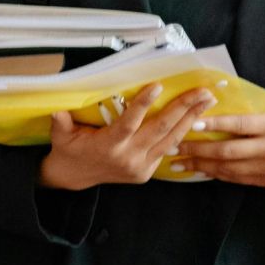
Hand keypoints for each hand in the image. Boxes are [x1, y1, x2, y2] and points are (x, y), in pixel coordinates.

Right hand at [37, 83, 214, 190]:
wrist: (73, 178)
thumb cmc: (68, 151)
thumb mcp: (60, 136)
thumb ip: (61, 123)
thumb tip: (58, 110)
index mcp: (108, 146)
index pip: (129, 123)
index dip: (143, 104)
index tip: (158, 86)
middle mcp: (128, 157)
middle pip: (160, 129)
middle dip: (183, 108)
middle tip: (202, 92)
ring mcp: (140, 166)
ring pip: (171, 140)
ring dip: (190, 119)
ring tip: (207, 101)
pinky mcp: (146, 172)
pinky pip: (167, 150)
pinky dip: (182, 134)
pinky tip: (195, 119)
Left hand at [176, 94, 264, 186]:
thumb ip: (256, 101)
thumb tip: (222, 91)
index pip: (240, 124)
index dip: (214, 124)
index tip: (192, 122)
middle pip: (229, 150)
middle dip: (197, 149)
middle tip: (173, 146)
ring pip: (229, 168)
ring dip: (200, 166)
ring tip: (177, 162)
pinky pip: (238, 179)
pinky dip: (216, 174)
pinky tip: (199, 170)